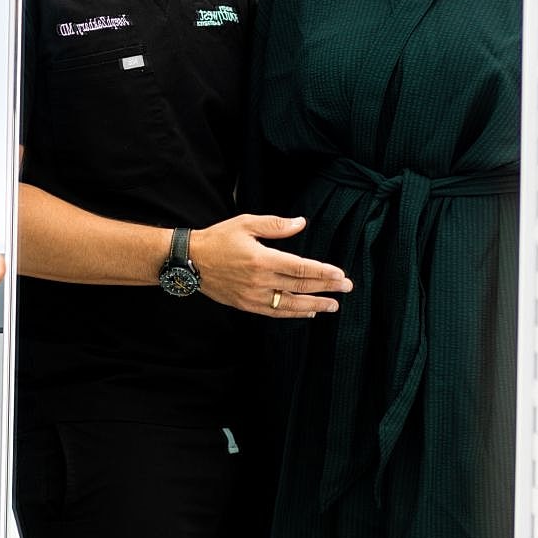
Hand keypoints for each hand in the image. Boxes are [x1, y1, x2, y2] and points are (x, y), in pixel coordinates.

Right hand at [191, 214, 350, 316]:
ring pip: (291, 305)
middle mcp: (260, 281)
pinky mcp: (246, 305)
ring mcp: (253, 296)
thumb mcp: (246, 223)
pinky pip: (276, 313)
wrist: (190, 261)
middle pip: (301, 287)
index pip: (300, 268)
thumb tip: (301, 223)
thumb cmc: (218, 239)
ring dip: (315, 305)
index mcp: (262, 259)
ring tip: (333, 305)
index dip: (323, 272)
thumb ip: (276, 225)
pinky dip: (294, 314)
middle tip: (346, 288)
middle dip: (327, 288)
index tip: (340, 274)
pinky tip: (307, 312)